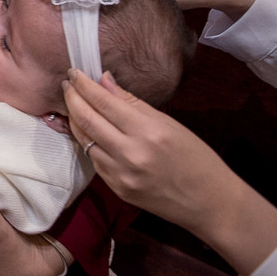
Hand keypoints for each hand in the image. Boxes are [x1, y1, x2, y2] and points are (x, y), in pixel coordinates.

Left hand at [63, 68, 276, 275]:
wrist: (209, 203)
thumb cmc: (196, 158)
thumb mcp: (170, 124)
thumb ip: (132, 103)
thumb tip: (104, 79)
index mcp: (148, 132)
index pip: (104, 102)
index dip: (84, 85)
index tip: (73, 72)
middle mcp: (130, 153)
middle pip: (87, 120)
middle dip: (72, 98)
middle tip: (67, 84)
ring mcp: (121, 174)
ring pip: (84, 140)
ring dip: (75, 119)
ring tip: (73, 103)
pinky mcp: (117, 189)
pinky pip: (94, 160)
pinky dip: (87, 142)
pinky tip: (87, 130)